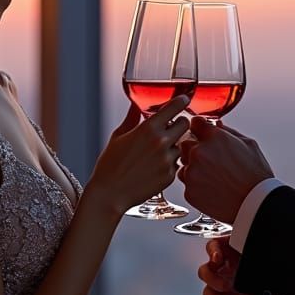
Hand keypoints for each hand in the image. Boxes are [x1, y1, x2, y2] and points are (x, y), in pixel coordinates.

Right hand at [87, 97, 189, 215]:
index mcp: (148, 129)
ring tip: (155, 153)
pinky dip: (169, 163)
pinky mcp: (170, 176)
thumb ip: (132, 118)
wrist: (109, 194)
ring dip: (173, 146)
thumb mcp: (118, 136)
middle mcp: (161, 142)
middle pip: (185, 124)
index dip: (181, 101)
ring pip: (181, 145)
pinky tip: (153, 167)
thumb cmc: (110, 165)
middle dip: (180, 123)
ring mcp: (167, 160)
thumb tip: (136, 105)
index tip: (184, 100)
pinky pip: (176, 164)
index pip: (175, 107)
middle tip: (172, 127)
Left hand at [178, 118, 273, 223]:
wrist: (256, 203)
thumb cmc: (256, 176)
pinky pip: (187, 183)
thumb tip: (217, 126)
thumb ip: (228, 132)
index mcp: (214, 137)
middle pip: (185, 144)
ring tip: (214, 177)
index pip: (195, 123)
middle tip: (212, 160)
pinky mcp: (190, 191)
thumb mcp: (248, 144)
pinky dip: (196, 185)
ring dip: (194, 168)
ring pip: (184, 165)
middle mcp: (199, 152)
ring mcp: (192, 172)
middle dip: (195, 149)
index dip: (200, 129)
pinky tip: (213, 188)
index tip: (202, 134)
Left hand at [197, 238, 281, 294]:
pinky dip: (213, 250)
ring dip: (211, 269)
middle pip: (206, 277)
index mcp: (230, 288)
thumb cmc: (273, 284)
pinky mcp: (229, 242)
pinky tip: (219, 256)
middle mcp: (225, 273)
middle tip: (227, 287)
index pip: (212, 294)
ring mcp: (226, 258)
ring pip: (208, 263)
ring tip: (220, 270)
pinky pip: (213, 245)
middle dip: (214, 284)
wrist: (285, 267)